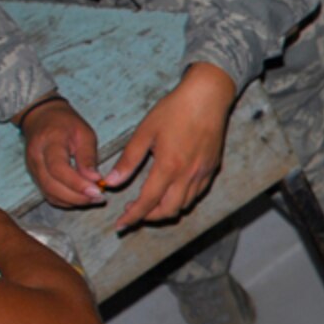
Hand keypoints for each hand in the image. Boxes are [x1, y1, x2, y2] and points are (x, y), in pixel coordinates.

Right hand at [19, 97, 103, 206]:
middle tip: (99, 198)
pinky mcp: (35, 177)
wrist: (42, 118)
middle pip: (52, 186)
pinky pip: (49, 194)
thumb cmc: (66, 124)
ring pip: (49, 193)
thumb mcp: (84, 133)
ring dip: (73, 201)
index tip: (97, 191)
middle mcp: (36, 158)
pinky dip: (65, 201)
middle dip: (77, 197)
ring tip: (94, 199)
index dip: (77, 184)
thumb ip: (88, 156)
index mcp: (49, 143)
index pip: (58, 168)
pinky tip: (82, 198)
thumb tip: (95, 179)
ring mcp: (33, 169)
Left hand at [104, 63, 235, 229]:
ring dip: (165, 210)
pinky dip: (181, 199)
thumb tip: (111, 182)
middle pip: (168, 211)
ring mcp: (202, 174)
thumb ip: (128, 160)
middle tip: (133, 212)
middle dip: (149, 217)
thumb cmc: (174, 110)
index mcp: (168, 167)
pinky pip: (196, 194)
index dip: (132, 216)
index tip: (120, 225)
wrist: (208, 97)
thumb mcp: (144, 132)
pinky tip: (171, 189)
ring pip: (184, 205)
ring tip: (150, 202)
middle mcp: (188, 175)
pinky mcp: (212, 169)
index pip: (147, 202)